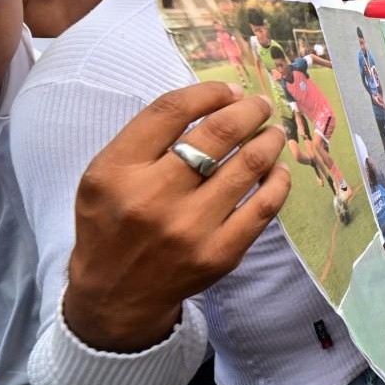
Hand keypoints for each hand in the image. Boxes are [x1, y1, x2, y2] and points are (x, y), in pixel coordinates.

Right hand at [64, 82, 290, 351]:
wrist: (116, 294)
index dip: (209, 92)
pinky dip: (278, 180)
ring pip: (249, 164)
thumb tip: (216, 101)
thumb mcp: (106, 174)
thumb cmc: (114, 222)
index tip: (229, 90)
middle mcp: (152, 197)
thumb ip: (148, 138)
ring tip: (273, 133)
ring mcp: (190, 228)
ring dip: (270, 139)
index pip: (172, 111)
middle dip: (250, 110)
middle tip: (261, 106)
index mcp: (118, 170)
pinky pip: (265, 206)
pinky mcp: (221, 253)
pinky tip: (277, 170)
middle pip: (218, 132)